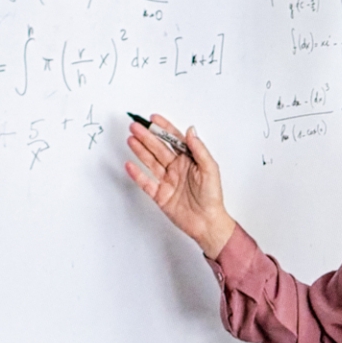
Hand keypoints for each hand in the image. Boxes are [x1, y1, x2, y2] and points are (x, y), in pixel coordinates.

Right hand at [123, 113, 235, 256]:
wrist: (207, 223)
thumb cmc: (212, 198)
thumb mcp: (210, 169)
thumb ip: (199, 150)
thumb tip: (191, 131)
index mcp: (189, 160)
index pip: (174, 140)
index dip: (164, 129)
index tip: (154, 119)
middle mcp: (176, 168)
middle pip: (159, 148)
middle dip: (147, 136)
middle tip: (135, 126)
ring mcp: (167, 181)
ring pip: (150, 161)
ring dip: (140, 150)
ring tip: (131, 139)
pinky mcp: (160, 195)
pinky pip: (145, 182)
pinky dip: (137, 174)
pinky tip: (129, 164)